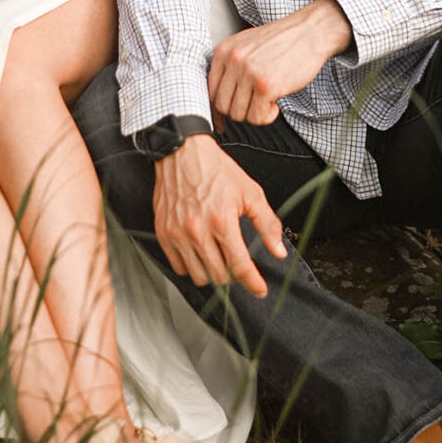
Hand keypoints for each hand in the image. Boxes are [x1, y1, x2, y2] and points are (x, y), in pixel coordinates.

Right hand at [153, 134, 286, 297]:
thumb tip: (278, 250)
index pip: (240, 266)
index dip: (253, 283)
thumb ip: (267, 223)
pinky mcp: (163, 233)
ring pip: (198, 276)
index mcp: (222, 221)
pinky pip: (178, 267)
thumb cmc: (215, 170)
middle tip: (238, 263)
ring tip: (219, 258)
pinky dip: (191, 266)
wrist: (182, 152)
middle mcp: (198, 231)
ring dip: (212, 273)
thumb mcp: (250, 192)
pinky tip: (200, 253)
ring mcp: (178, 234)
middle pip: (219, 275)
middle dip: (233, 275)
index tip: (259, 289)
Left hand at [208, 0, 352, 127]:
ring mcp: (249, 72)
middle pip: (222, 105)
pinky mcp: (266, 85)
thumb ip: (230, 67)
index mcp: (224, 51)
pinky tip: (275, 105)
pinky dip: (266, 117)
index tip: (225, 118)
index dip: (219, 108)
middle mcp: (233, 60)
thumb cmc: (281, 41)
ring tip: (267, 102)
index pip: (210, 90)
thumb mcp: (246, 46)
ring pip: (238, 114)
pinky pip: (257, 117)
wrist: (310, 32)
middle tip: (255, 105)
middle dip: (239, 111)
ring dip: (254, 114)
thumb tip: (218, 101)